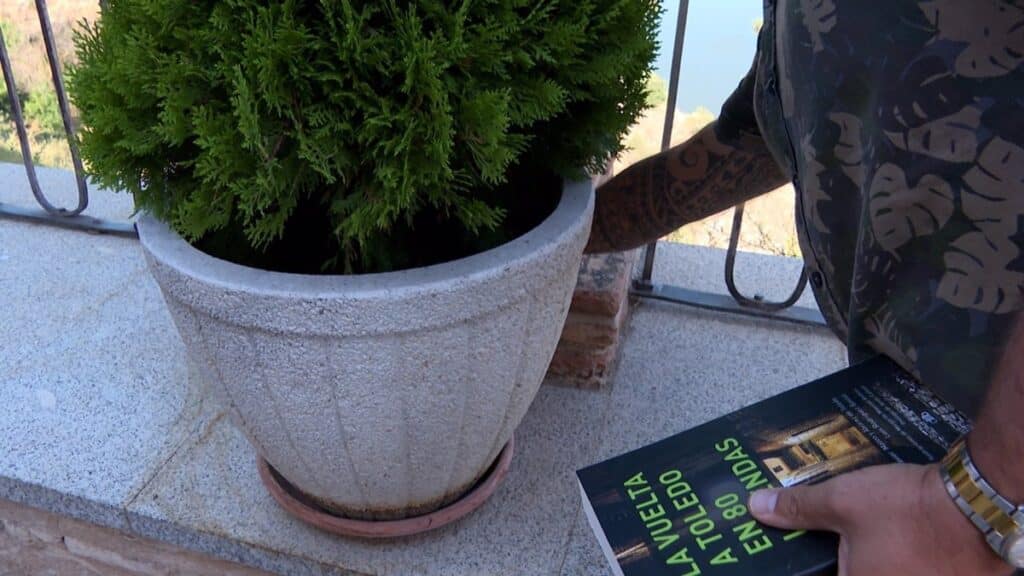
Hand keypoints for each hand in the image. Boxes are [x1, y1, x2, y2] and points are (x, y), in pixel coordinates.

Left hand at [748, 464, 1012, 575]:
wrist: (976, 504)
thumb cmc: (906, 508)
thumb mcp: (841, 501)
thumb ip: (798, 508)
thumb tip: (757, 507)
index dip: (810, 563)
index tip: (801, 550)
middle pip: (850, 571)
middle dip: (838, 557)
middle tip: (831, 535)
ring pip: (878, 569)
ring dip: (868, 556)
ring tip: (866, 534)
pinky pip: (905, 567)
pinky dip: (894, 556)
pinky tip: (889, 537)